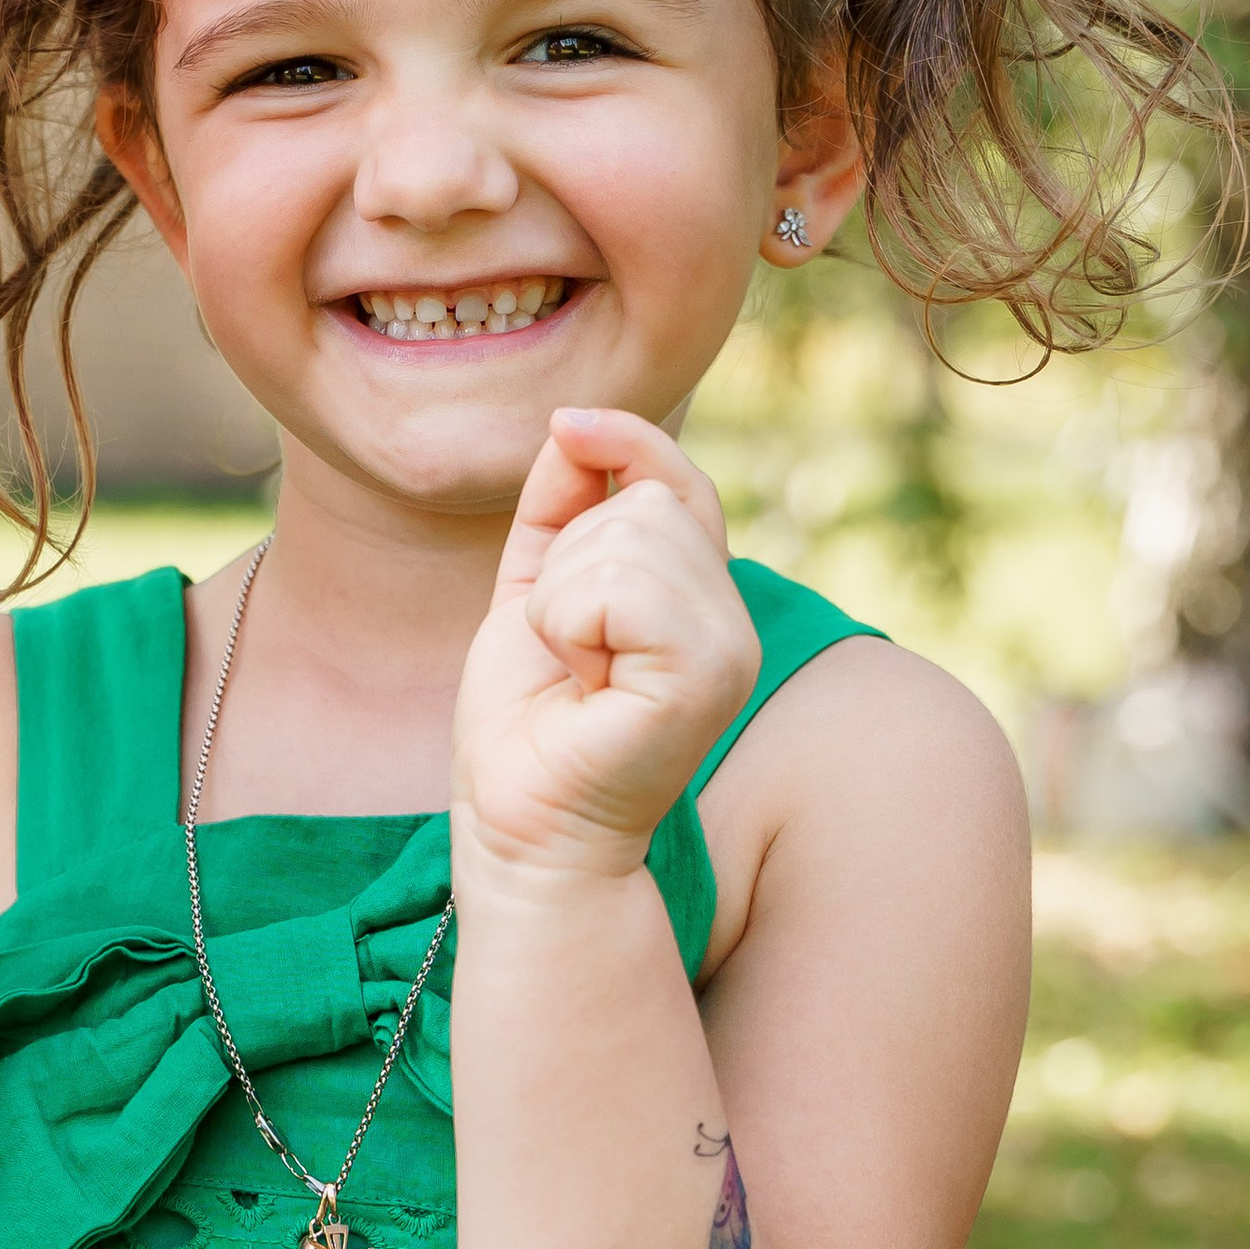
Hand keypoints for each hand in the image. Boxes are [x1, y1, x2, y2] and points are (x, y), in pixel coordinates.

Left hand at [452, 407, 758, 881]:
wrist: (519, 825)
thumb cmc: (525, 726)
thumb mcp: (534, 591)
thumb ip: (560, 510)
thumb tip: (573, 423)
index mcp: (697, 600)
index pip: (678, 480)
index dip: (627, 440)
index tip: (565, 425)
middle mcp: (729, 620)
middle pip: (646, 501)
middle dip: (566, 561)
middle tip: (563, 650)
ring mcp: (728, 647)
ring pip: (629, 537)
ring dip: (560, 599)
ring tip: (572, 669)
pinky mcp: (706, 675)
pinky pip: (619, 587)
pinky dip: (569, 625)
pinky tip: (582, 682)